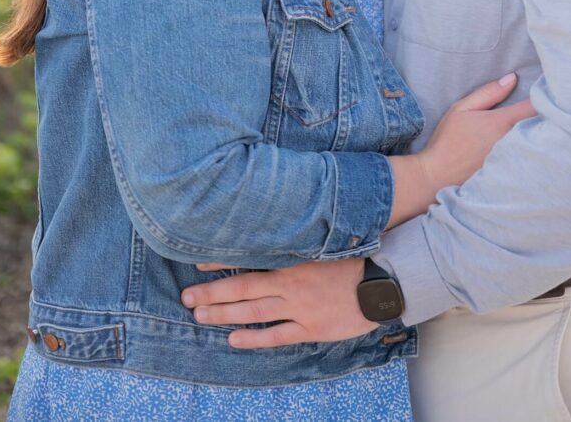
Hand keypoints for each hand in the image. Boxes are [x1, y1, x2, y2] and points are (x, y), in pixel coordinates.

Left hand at [181, 257, 370, 347]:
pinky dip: (254, 338)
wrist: (383, 281)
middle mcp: (291, 282)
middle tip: (187, 298)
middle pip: (243, 287)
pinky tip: (233, 339)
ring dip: (225, 314)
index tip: (197, 261)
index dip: (221, 261)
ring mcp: (300, 306)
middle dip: (213, 293)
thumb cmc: (355, 256)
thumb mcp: (324, 241)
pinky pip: (277, 334)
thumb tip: (271, 231)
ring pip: (254, 311)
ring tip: (199, 316)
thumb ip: (298, 241)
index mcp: (293, 258)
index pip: (249, 257)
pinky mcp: (311, 327)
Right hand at [421, 73, 536, 190]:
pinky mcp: (513, 174)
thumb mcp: (462, 108)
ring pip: (539, 143)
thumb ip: (488, 92)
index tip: (547, 91)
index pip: (534, 106)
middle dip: (547, 116)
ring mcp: (514, 160)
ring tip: (546, 126)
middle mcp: (512, 141)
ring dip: (542, 133)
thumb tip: (512, 78)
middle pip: (542, 125)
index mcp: (501, 122)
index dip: (544, 97)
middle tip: (551, 108)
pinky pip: (531, 158)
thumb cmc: (448, 140)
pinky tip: (534, 148)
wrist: (438, 176)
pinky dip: (536, 151)